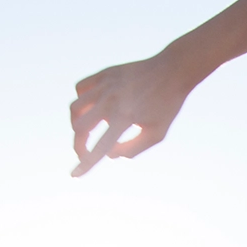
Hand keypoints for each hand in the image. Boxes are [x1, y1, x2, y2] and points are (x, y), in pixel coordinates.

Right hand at [70, 52, 202, 176]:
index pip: (100, 147)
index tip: (74, 175)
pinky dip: (82, 101)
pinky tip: (92, 107)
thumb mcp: (156, 134)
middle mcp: (110, 101)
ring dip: (77, 123)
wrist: (172, 70)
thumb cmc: (166, 106)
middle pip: (79, 128)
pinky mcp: (103, 74)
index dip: (86, 164)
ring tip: (87, 130)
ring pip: (75, 108)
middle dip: (80, 146)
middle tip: (85, 153)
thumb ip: (132, 149)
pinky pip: (80, 88)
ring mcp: (105, 85)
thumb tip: (109, 155)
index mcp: (125, 118)